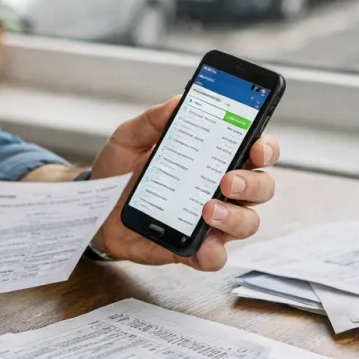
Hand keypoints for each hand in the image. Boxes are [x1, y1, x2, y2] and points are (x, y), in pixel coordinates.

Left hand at [88, 96, 279, 269]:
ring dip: (234, 218)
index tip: (257, 147)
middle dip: (252, 184)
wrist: (92, 209)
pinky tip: (201, 247)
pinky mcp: (192, 249)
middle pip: (260, 187)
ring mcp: (210, 222)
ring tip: (208, 210)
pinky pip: (215, 257)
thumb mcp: (129, 138)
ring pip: (246, 223)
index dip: (265, 148)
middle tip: (227, 180)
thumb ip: (153, 120)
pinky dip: (212, 254)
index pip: (256, 151)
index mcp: (214, 158)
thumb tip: (178, 102)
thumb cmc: (118, 171)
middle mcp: (221, 190)